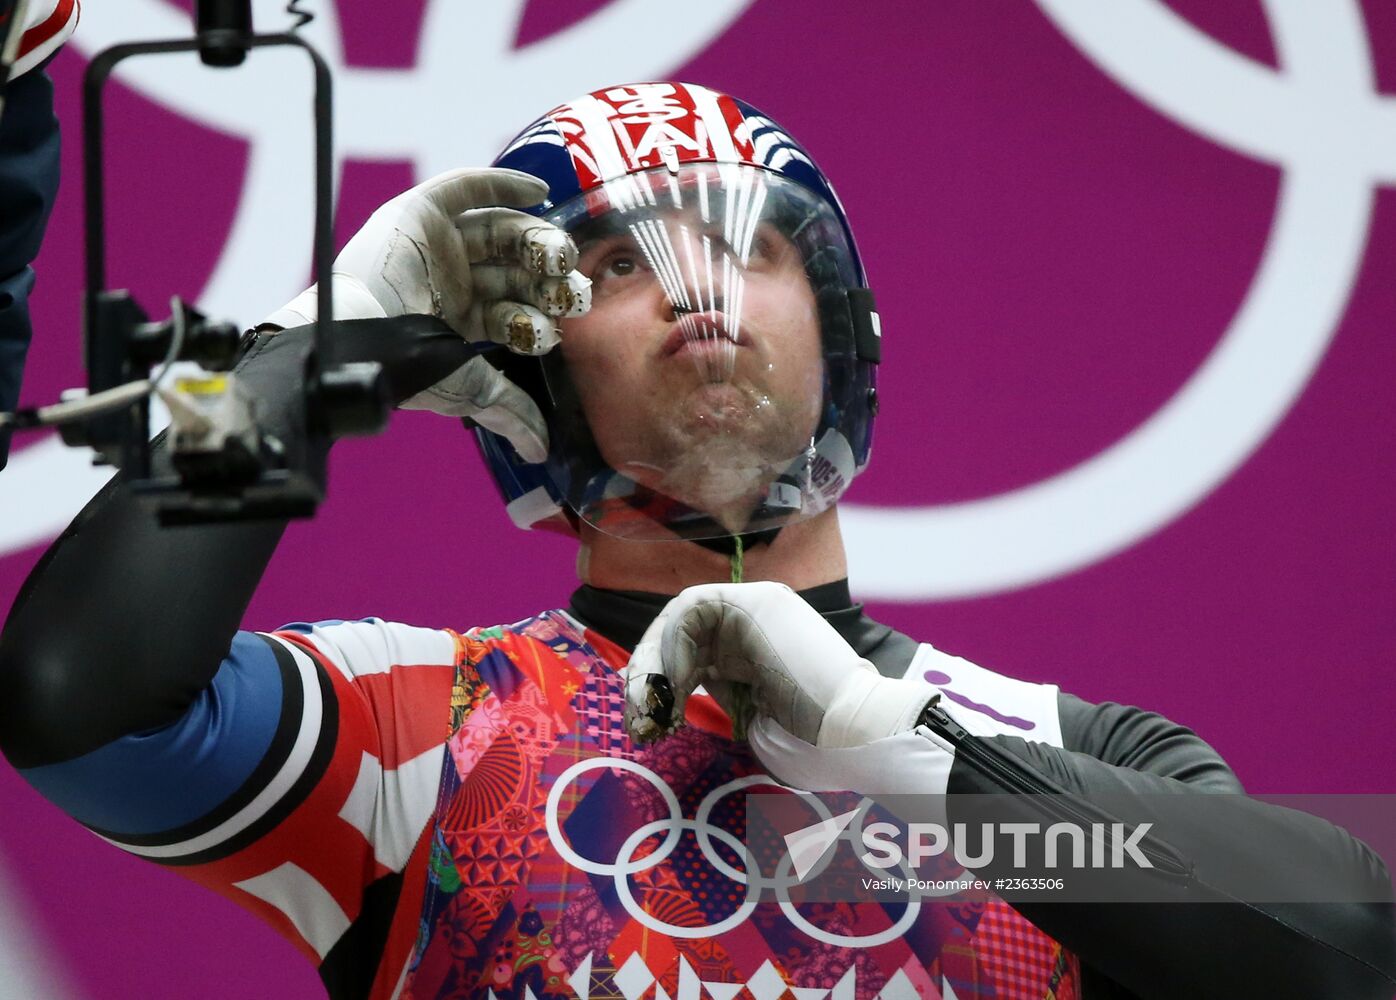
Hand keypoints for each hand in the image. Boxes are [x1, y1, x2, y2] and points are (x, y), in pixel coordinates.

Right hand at [262, 168, 590, 462]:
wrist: (363, 339)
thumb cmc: (408, 368)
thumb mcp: (469, 387)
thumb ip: (510, 411)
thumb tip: (544, 451)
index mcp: (458, 322)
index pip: (513, 311)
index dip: (540, 316)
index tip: (562, 325)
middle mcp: (450, 281)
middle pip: (514, 270)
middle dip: (547, 279)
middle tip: (571, 291)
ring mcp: (434, 246)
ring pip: (500, 231)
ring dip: (537, 239)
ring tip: (559, 254)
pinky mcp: (417, 214)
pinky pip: (465, 188)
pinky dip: (502, 183)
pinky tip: (539, 192)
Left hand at [623, 581, 938, 747]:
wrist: (855, 736)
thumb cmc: (814, 746)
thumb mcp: (754, 720)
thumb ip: (719, 698)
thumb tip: (666, 700)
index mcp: (759, 647)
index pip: (691, 651)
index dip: (660, 682)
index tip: (649, 723)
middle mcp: (756, 620)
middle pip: (679, 633)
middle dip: (648, 677)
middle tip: (640, 721)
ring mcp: (757, 605)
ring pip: (677, 619)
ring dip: (654, 664)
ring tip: (654, 709)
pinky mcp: (753, 601)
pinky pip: (688, 610)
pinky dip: (670, 647)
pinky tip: (677, 687)